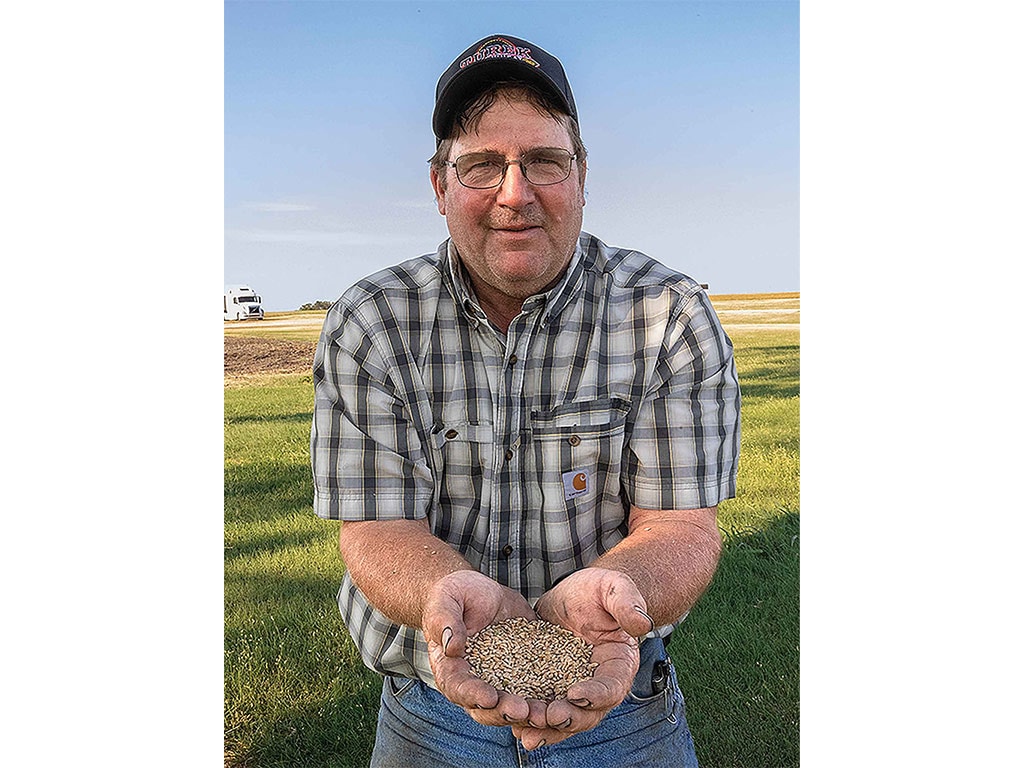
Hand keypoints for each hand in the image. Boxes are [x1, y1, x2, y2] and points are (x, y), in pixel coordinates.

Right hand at [422, 570, 539, 727]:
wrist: (475, 591)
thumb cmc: (453, 595)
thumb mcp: (445, 601)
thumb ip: (445, 622)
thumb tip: (452, 647)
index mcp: (451, 669)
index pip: (459, 688)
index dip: (473, 696)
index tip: (489, 698)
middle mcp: (475, 682)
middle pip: (487, 708)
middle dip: (505, 712)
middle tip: (523, 711)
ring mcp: (499, 679)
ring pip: (512, 704)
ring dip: (528, 713)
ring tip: (545, 714)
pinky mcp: (522, 670)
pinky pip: (534, 687)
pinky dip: (546, 697)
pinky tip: (563, 699)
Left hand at [518, 568, 653, 748]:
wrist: (576, 595)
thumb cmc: (600, 590)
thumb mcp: (614, 588)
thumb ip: (627, 603)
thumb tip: (642, 623)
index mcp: (619, 664)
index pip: (613, 686)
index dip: (597, 694)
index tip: (576, 694)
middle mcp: (598, 684)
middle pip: (588, 713)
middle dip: (569, 718)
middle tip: (549, 717)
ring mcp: (574, 688)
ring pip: (564, 718)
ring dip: (546, 729)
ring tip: (527, 734)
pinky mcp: (550, 686)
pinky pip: (543, 708)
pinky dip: (531, 722)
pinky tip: (514, 729)